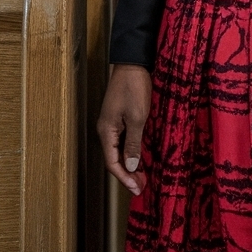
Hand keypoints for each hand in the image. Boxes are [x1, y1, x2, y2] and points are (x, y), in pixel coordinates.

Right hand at [97, 64, 151, 194]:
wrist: (132, 62)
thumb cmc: (134, 87)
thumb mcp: (137, 118)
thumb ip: (133, 143)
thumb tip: (130, 166)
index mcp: (106, 131)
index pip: (112, 163)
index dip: (124, 178)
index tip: (137, 189)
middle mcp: (106, 129)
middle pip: (115, 158)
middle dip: (128, 174)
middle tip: (142, 187)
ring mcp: (113, 122)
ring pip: (120, 150)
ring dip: (131, 163)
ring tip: (144, 176)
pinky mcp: (121, 116)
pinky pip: (125, 139)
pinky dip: (133, 150)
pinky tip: (142, 155)